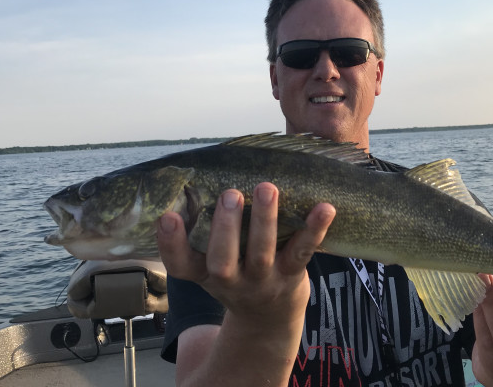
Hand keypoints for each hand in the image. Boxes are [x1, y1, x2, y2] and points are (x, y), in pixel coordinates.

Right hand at [157, 182, 334, 323]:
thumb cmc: (235, 272)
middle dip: (225, 228)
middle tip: (230, 194)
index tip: (167, 216)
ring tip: (267, 187)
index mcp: (204, 273)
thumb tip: (194, 175)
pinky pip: (302, 252)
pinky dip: (314, 229)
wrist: (269, 317)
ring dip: (265, 220)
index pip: (180, 264)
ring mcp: (262, 280)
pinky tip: (325, 208)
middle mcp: (230, 281)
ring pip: (262, 253)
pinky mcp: (291, 275)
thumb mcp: (209, 261)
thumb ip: (200, 229)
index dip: (170, 243)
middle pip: (222, 261)